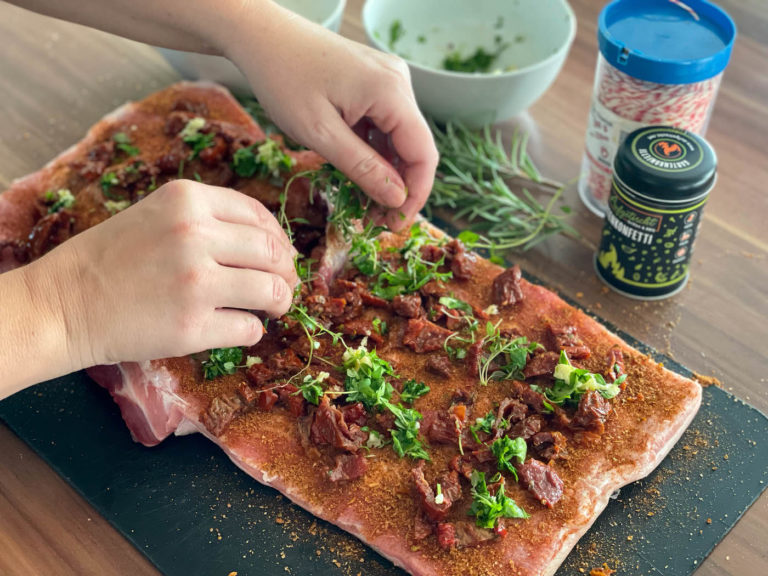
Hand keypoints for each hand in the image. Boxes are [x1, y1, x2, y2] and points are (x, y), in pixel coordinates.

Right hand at [33, 180, 297, 366]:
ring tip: (273, 308)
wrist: (64, 303)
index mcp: (188, 199)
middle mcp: (196, 235)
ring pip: (271, 291)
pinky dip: (253, 331)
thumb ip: (208, 220)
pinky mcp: (193, 326)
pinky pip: (249, 329)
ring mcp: (196, 282)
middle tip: (284, 287)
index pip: (259, 217)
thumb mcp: (156, 215)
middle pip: (273, 253)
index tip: (281, 256)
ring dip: (280, 302)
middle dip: (287, 273)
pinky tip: (240, 328)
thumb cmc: (111, 258)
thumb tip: (270, 244)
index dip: (279, 240)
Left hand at [223, 2, 438, 229]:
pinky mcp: (374, 85)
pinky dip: (373, 155)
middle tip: (373, 223)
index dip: (415, 196)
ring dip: (384, 176)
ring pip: (399, 141)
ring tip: (361, 205)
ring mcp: (388, 82)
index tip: (394, 226)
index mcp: (391, 92)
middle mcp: (398, 84)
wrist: (260, 36)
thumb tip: (397, 199)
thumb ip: (362, 167)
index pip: (423, 154)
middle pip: (414, 149)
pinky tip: (355, 176)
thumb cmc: (282, 77)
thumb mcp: (319, 132)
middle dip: (398, 190)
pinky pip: (384, 128)